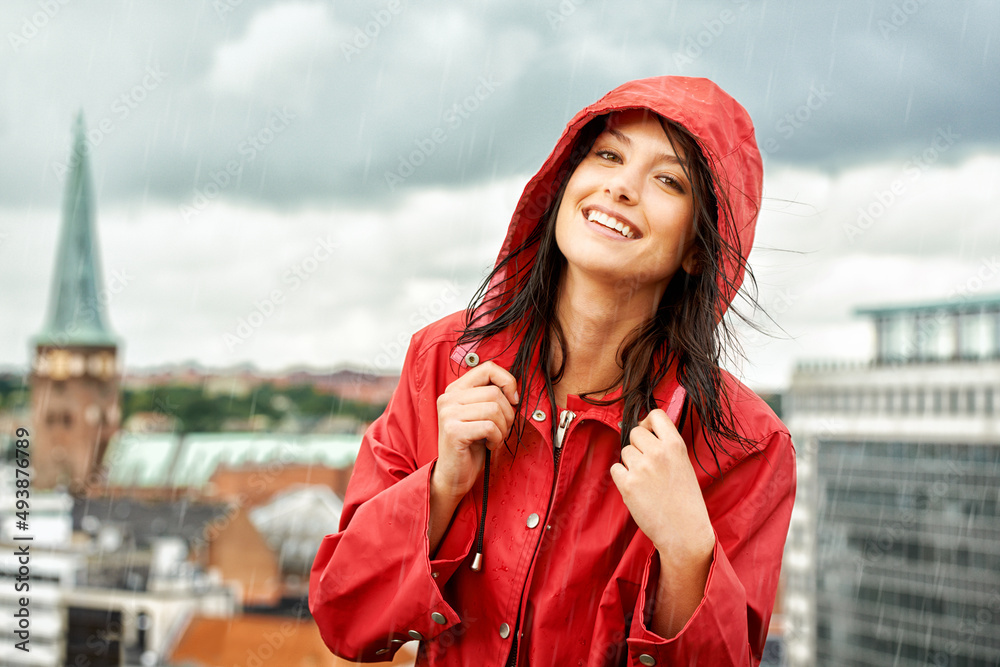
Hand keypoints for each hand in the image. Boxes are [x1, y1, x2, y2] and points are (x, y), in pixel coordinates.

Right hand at [433, 361, 518, 501]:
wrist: (454, 476)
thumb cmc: (472, 446)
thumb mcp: (482, 415)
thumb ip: (491, 397)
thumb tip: (514, 390)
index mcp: (456, 389)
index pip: (488, 368)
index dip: (508, 382)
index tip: (513, 400)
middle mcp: (448, 397)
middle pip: (495, 392)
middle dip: (508, 414)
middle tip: (502, 430)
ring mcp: (448, 413)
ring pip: (494, 409)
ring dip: (503, 428)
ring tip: (495, 438)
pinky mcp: (453, 430)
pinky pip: (489, 427)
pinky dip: (497, 439)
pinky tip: (489, 446)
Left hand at [610, 408, 713, 561]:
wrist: (685, 531)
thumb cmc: (686, 500)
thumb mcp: (683, 464)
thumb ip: (666, 446)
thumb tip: (645, 430)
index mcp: (675, 445)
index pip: (656, 415)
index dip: (649, 422)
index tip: (648, 432)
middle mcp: (657, 453)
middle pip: (635, 432)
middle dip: (638, 445)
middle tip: (647, 463)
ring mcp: (641, 468)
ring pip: (624, 451)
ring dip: (630, 463)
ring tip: (646, 481)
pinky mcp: (627, 484)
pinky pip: (615, 468)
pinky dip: (622, 477)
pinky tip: (636, 488)